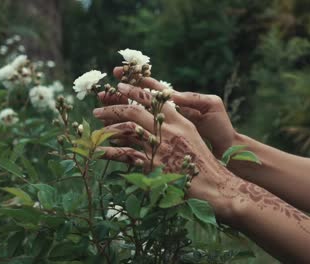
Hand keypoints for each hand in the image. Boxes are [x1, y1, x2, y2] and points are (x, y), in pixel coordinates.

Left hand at [93, 83, 240, 218]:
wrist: (213, 184)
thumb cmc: (203, 161)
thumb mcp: (192, 137)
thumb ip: (176, 125)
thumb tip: (158, 118)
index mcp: (180, 121)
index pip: (154, 99)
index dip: (134, 91)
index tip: (120, 87)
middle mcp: (169, 130)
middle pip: (134, 111)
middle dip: (113, 107)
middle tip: (99, 108)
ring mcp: (160, 146)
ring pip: (127, 130)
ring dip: (108, 128)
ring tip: (95, 130)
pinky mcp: (152, 164)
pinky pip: (125, 154)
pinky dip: (110, 152)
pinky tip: (99, 151)